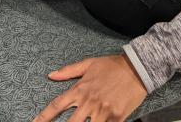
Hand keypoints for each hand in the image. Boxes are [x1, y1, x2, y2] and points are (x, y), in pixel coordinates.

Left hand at [33, 54, 147, 121]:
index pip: (56, 106)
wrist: (136, 68)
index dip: (43, 117)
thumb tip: (51, 75)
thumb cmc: (111, 65)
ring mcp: (103, 111)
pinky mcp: (117, 117)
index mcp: (80, 89)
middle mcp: (89, 102)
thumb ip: (68, 71)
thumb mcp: (88, 64)